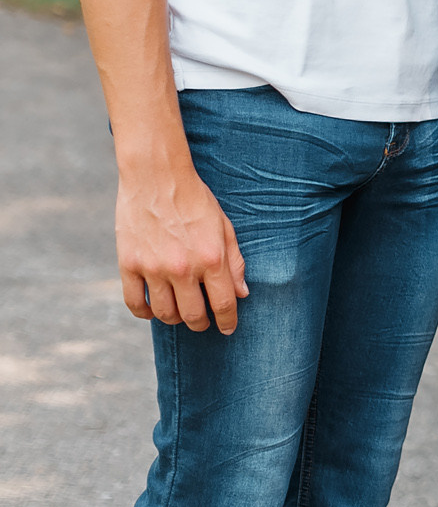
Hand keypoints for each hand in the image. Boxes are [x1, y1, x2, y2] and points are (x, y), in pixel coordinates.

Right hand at [116, 159, 247, 332]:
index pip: (224, 303)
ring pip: (164, 313)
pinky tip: (152, 310)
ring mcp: (153, 268)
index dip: (228, 321)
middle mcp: (182, 268)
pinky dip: (144, 313)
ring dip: (174, 318)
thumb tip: (241, 294)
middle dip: (201, 323)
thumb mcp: (224, 227)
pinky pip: (134, 303)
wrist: (156, 177)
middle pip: (193, 315)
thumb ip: (235, 261)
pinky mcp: (128, 265)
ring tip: (180, 313)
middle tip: (203, 322)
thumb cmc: (195, 200)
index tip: (227, 328)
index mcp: (211, 258)